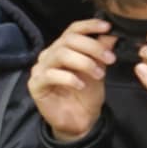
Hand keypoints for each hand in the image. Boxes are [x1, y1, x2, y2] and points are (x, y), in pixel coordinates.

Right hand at [29, 20, 115, 141]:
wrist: (78, 121)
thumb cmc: (86, 95)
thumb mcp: (99, 70)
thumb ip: (101, 52)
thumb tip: (111, 35)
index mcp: (63, 48)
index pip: (72, 30)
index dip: (89, 26)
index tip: (107, 27)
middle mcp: (49, 55)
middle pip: (68, 40)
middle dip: (92, 47)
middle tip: (109, 58)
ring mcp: (40, 69)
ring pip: (60, 54)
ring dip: (84, 62)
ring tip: (99, 74)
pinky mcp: (36, 84)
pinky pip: (51, 75)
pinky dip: (69, 78)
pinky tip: (81, 85)